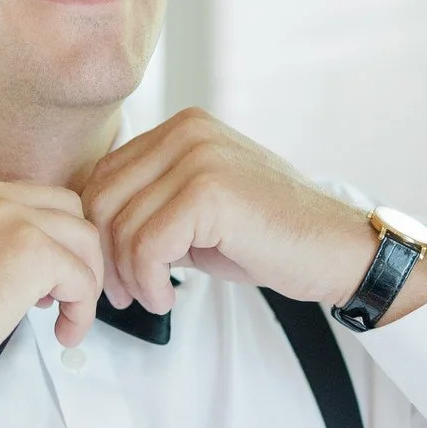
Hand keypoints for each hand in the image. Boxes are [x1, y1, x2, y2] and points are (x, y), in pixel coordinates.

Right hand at [0, 178, 103, 427]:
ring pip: (79, 236)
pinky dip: (82, 309)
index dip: (34, 241)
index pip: (17, 200)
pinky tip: (63, 333)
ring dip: (82, 279)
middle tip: (58, 294)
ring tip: (65, 318)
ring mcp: (2, 216)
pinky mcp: (28, 250)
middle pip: (58, 207)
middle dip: (70, 251)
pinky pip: (80, 275)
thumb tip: (13, 268)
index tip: (28, 280)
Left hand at [81, 110, 426, 321]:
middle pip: (101, 198)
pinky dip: (149, 282)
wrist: (335, 250)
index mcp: (180, 128)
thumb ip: (151, 203)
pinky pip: (147, 245)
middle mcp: (186, 131)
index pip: (103, 176)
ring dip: (129, 277)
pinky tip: (169, 297)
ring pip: (121, 225)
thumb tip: (91, 228)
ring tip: (151, 298)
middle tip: (123, 294)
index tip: (114, 273)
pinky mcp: (209, 191)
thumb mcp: (198, 210)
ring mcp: (198, 156)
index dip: (98, 232)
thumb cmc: (269, 237)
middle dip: (104, 256)